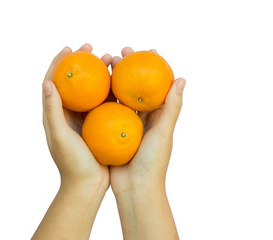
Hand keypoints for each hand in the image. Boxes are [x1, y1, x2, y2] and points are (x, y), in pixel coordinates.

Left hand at [42, 44, 111, 190]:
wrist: (87, 185)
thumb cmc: (72, 163)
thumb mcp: (60, 136)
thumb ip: (52, 111)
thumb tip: (47, 82)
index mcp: (55, 114)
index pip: (53, 82)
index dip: (59, 62)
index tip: (71, 48)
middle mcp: (68, 114)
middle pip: (74, 81)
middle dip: (82, 63)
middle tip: (94, 49)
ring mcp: (84, 119)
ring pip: (91, 90)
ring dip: (99, 73)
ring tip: (111, 60)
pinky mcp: (98, 125)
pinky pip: (104, 103)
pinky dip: (111, 90)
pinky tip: (122, 83)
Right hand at [110, 47, 185, 195]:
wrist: (135, 189)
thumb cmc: (153, 162)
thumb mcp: (163, 133)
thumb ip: (172, 107)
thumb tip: (181, 78)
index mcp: (158, 116)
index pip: (157, 85)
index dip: (154, 66)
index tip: (147, 50)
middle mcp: (142, 118)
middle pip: (136, 86)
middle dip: (129, 68)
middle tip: (120, 53)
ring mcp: (126, 124)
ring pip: (119, 96)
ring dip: (113, 79)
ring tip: (104, 63)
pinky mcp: (111, 132)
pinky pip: (105, 111)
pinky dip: (100, 98)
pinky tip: (91, 86)